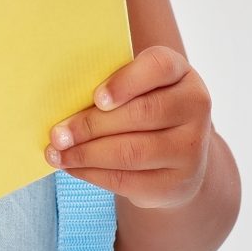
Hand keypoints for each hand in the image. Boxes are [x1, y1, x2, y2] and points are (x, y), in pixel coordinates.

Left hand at [44, 44, 212, 209]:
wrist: (177, 158)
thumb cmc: (144, 110)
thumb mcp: (137, 88)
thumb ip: (110, 86)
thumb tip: (62, 99)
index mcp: (181, 74)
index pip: (159, 66)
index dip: (127, 81)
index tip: (96, 97)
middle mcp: (195, 107)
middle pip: (141, 114)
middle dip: (91, 125)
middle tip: (57, 134)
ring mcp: (191, 149)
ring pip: (132, 152)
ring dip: (86, 154)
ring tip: (57, 153)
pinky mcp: (177, 184)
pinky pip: (128, 180)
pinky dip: (92, 174)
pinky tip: (72, 167)